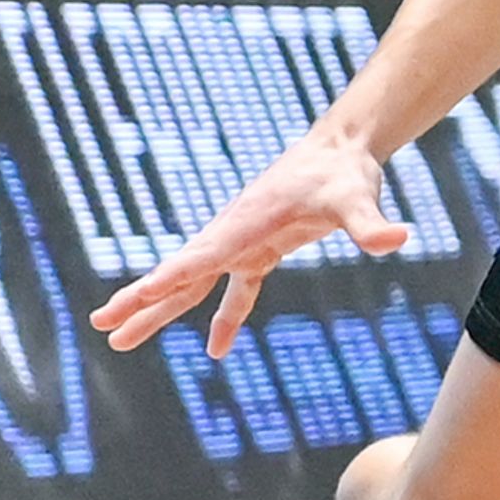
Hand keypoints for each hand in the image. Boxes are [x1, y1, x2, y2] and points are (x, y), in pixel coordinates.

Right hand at [92, 128, 403, 359]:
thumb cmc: (344, 171)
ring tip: (119, 341)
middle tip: (102, 325)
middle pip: (181, 273)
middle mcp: (233, 234)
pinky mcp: (260, 250)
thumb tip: (397, 239)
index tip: (138, 296)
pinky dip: (224, 319)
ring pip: (194, 285)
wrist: (341, 150)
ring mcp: (242, 244)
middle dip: (142, 300)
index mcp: (246, 223)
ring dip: (160, 312)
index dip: (171, 277)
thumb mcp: (358, 197)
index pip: (202, 256)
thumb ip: (369, 223)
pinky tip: (215, 349)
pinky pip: (234, 291)